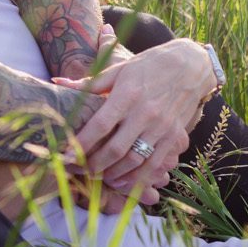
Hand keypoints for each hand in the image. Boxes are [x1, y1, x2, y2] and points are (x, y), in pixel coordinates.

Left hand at [56, 40, 213, 184]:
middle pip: (115, 149)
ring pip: (135, 161)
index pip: (99, 125)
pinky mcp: (175, 137)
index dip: (81, 143)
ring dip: (113, 174)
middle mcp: (145, 113)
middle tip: (78, 171)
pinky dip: (138, 177)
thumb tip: (57, 83)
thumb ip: (90, 84)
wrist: (190, 66)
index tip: (65, 155)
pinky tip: (123, 181)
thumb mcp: (119, 70)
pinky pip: (155, 164)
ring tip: (98, 177)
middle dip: (94, 164)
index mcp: (127, 95)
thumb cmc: (149, 66)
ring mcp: (162, 127)